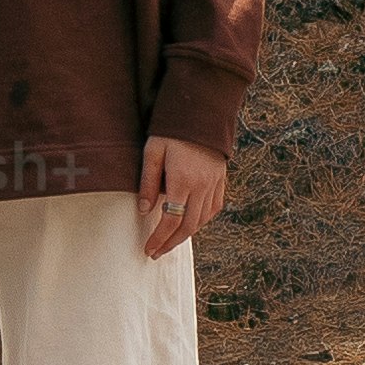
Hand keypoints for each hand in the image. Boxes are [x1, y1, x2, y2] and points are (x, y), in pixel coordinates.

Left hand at [137, 133, 227, 261]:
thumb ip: (148, 182)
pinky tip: (191, 224)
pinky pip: (214, 208)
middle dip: (171, 243)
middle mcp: (201, 186)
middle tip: (157, 253)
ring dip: (186, 235)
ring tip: (170, 241)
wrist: (201, 111)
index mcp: (183, 180)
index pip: (170, 220)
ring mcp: (214, 184)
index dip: (159, 238)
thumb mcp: (153, 151)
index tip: (149, 250)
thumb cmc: (171, 130)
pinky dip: (202, 221)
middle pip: (188, 226)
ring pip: (202, 220)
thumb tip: (144, 211)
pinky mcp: (220, 179)